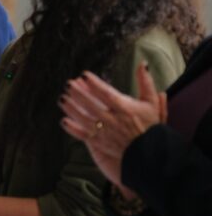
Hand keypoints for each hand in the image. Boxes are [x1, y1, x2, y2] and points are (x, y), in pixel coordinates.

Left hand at [59, 63, 164, 195]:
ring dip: (72, 108)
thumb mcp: (152, 102)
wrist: (150, 151)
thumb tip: (142, 64)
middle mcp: (113, 120)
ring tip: (62, 99)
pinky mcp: (101, 143)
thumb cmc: (151, 125)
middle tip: (68, 84)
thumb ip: (146, 82)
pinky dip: (73, 129)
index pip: (106, 93)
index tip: (84, 75)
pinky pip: (83, 135)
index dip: (94, 83)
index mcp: (124, 108)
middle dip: (78, 93)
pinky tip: (64, 121)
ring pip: (84, 119)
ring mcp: (105, 132)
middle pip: (91, 104)